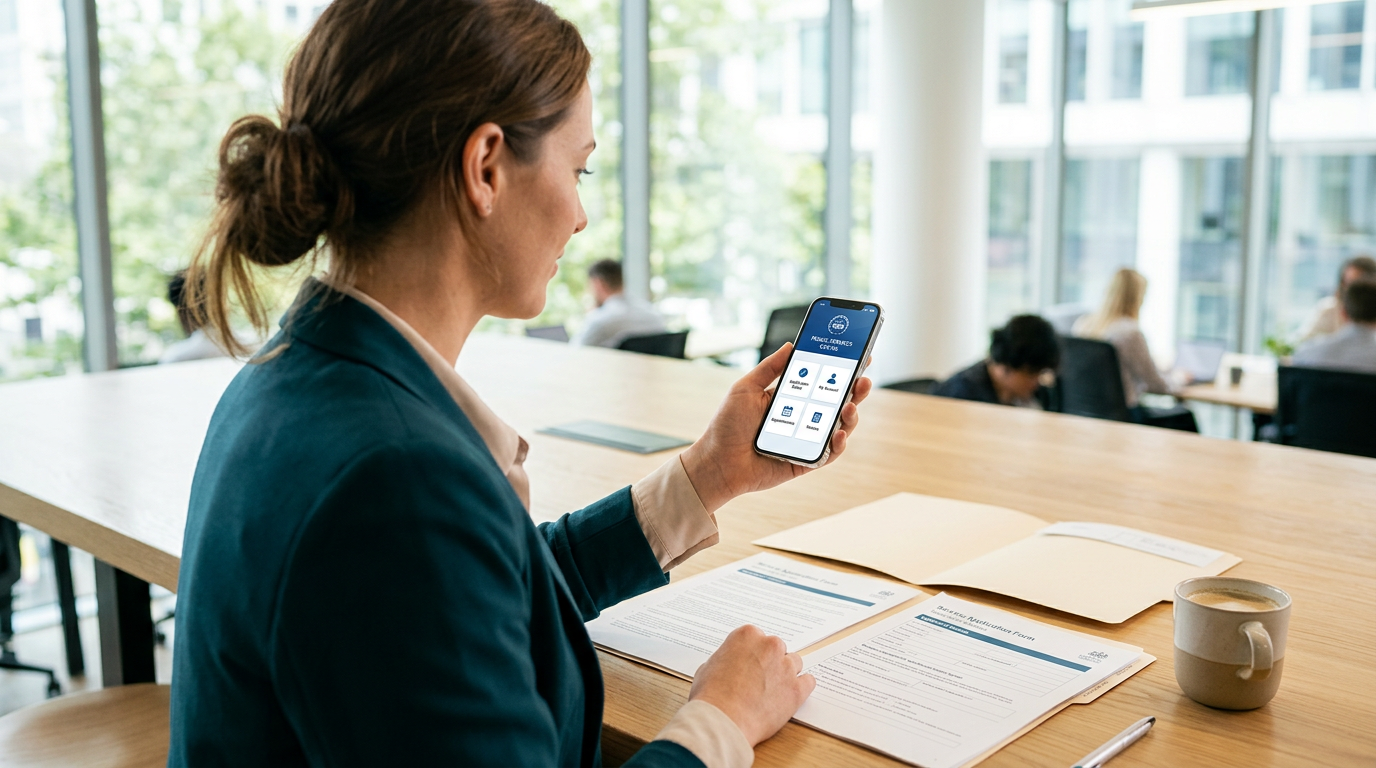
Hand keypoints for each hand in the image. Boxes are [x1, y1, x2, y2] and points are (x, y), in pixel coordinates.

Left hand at [680, 343, 872, 512]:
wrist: (717, 462)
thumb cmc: (727, 426)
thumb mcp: (745, 388)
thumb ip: (770, 368)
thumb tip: (791, 346)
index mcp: (789, 398)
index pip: (821, 381)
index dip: (841, 369)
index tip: (859, 355)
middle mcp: (802, 418)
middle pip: (836, 402)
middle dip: (855, 389)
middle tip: (863, 379)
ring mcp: (806, 440)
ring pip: (839, 426)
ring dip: (851, 415)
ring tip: (851, 405)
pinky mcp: (806, 461)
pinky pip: (829, 453)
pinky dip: (838, 443)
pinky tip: (839, 433)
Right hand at [688, 625, 815, 745]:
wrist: (723, 720)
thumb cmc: (712, 696)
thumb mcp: (708, 667)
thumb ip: (726, 658)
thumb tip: (730, 664)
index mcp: (747, 635)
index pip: (757, 638)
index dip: (753, 654)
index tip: (750, 664)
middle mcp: (769, 645)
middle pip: (777, 648)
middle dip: (770, 662)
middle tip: (759, 680)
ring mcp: (785, 666)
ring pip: (794, 663)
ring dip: (785, 674)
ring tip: (772, 691)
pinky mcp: (797, 689)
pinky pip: (809, 682)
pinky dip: (801, 688)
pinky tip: (790, 695)